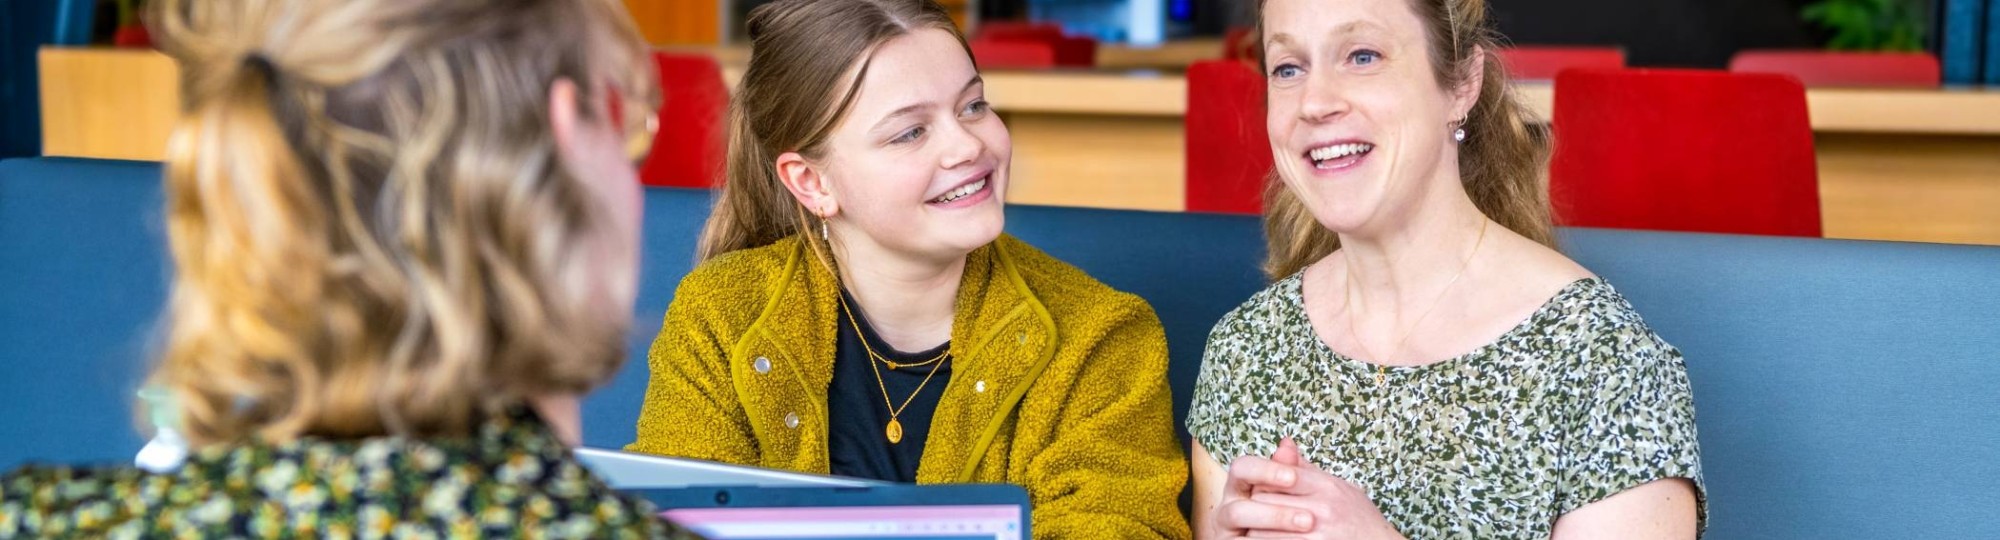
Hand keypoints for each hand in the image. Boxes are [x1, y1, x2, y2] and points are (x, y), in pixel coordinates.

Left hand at [1214, 438, 1404, 539]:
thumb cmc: (1361, 521)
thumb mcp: (1341, 488)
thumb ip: (1307, 470)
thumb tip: (1283, 443)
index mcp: (1326, 487)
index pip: (1278, 476)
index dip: (1262, 483)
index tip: (1259, 491)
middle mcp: (1321, 508)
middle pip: (1264, 500)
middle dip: (1254, 506)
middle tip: (1252, 512)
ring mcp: (1316, 533)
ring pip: (1262, 528)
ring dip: (1255, 530)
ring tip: (1256, 530)